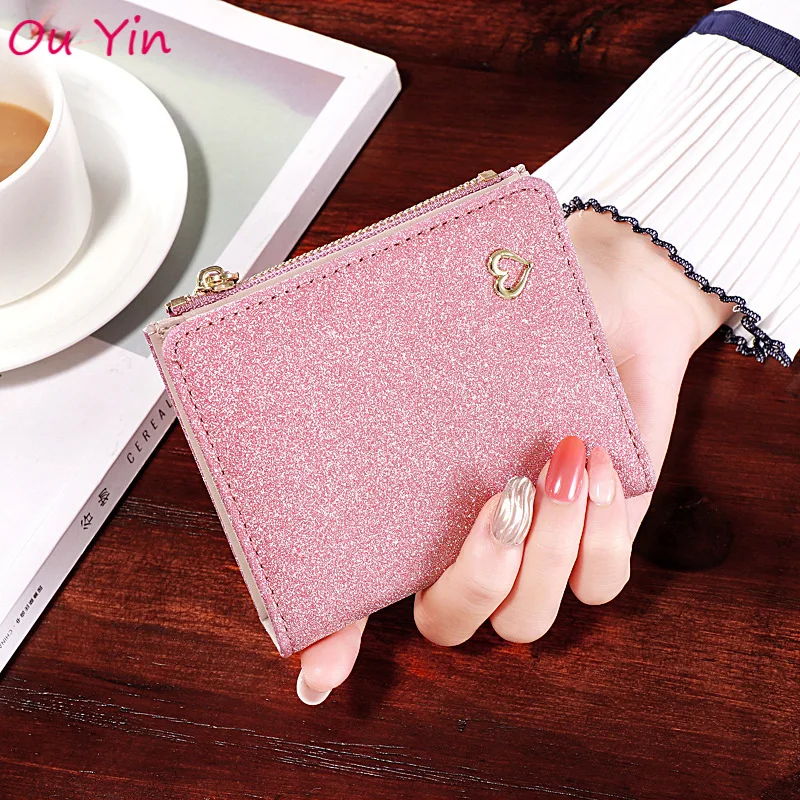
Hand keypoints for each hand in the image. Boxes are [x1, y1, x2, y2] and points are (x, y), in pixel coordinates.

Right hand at [295, 210, 733, 704]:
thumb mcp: (446, 340)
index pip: (362, 591)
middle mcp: (470, 542)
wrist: (612, 298)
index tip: (318, 674)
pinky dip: (602, 536)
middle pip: (449, 625)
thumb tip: (300, 344)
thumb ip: (387, 359)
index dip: (334, 640)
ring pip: (527, 621)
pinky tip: (595, 466)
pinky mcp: (603, 541)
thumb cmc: (521, 320)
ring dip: (544, 552)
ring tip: (555, 465)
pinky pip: (601, 587)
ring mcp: (537, 552)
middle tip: (497, 498)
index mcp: (419, 508)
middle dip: (472, 577)